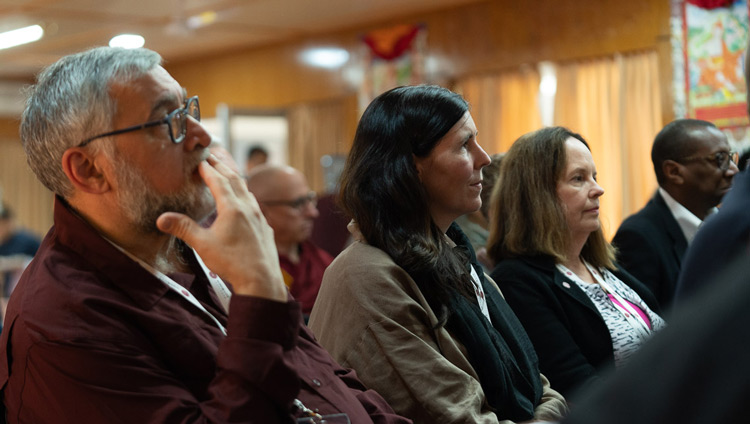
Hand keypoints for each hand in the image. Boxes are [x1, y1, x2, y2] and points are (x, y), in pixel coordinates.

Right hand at [156, 155, 286, 301]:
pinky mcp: (265, 227)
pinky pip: (255, 204)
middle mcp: (249, 208)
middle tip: (212, 158)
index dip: (208, 169)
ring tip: (226, 175)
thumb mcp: (203, 245)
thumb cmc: (232, 262)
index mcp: (232, 208)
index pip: (218, 180)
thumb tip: (162, 218)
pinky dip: (245, 196)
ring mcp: (259, 217)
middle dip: (222, 167)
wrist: (261, 280)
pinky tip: (243, 203)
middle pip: (235, 180)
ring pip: (247, 191)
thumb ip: (184, 229)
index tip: (200, 160)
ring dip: (235, 180)